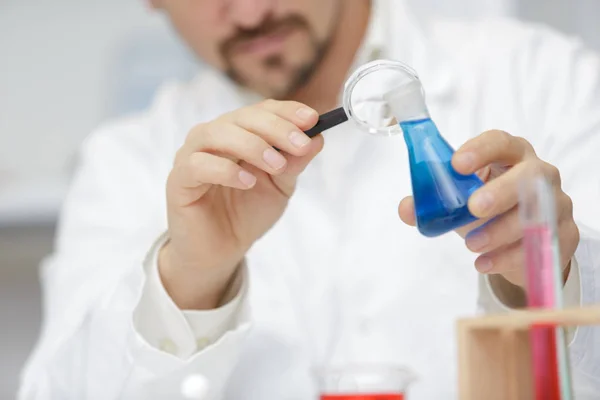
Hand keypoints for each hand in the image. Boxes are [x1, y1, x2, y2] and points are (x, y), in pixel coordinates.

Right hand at [161, 100, 322, 308]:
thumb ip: (294, 162)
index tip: (312, 119)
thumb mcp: (280, 187)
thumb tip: (317, 137)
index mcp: (237, 133)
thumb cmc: (246, 213)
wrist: (220, 252)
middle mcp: (212, 138)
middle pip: (241, 117)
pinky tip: (247, 182)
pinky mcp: (178, 181)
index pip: (261, 110)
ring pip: (216, 134)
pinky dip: (225, 170)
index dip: (286, 111)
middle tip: (300, 144)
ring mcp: (191, 156)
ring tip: (276, 165)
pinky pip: (197, 165)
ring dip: (251, 145)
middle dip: (275, 128)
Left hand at [398, 130, 578, 287]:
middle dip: (500, 191)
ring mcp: (557, 203)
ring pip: (538, 213)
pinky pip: (543, 245)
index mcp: (511, 155)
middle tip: (473, 208)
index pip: (501, 141)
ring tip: (472, 245)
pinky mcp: (565, 234)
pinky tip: (485, 263)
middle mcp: (539, 174)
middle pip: (529, 175)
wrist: (520, 242)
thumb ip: (430, 203)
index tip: (457, 164)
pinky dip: (511, 257)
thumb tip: (407, 208)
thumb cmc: (488, 209)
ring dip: (502, 230)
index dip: (481, 149)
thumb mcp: (458, 203)